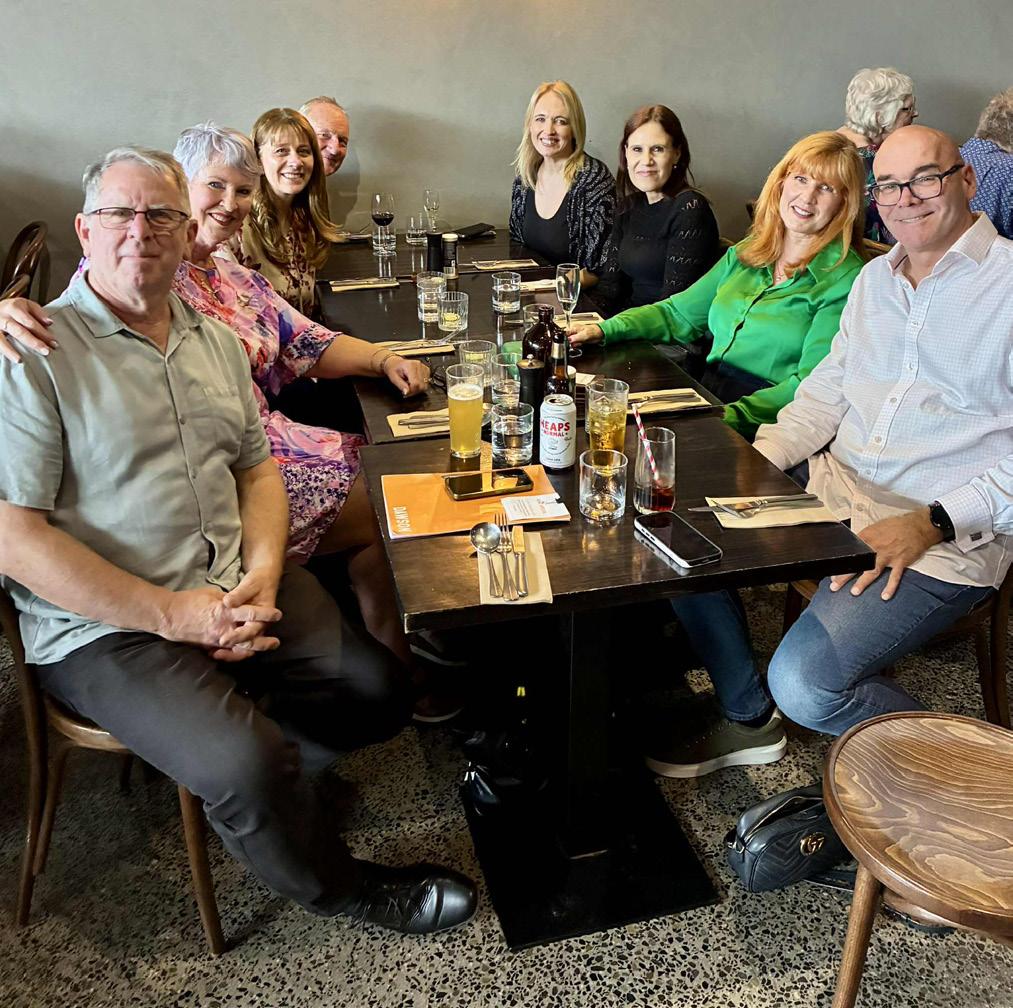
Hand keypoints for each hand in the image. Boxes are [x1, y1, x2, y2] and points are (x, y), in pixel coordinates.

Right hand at [0, 298, 56, 363]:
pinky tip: (13, 359)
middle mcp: (3, 316)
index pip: (30, 322)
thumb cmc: (15, 309)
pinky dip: (5, 352)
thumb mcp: (27, 305)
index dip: (43, 333)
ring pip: (2, 339)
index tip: (54, 342)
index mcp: (14, 307)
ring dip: (11, 350)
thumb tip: (49, 323)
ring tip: (20, 360)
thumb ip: (38, 313)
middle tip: (46, 351)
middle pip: (19, 331)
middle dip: (33, 342)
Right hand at [160, 583, 281, 660]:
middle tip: (276, 642)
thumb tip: (238, 603)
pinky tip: (244, 654)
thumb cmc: (189, 600)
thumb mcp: (212, 594)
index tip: (278, 614)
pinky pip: (226, 653)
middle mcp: (223, 628)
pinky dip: (236, 655)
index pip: (250, 613)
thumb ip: (228, 600)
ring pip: (239, 649)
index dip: (265, 614)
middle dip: (264, 641)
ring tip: (263, 650)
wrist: (168, 615)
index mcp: (225, 612)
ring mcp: (216, 639)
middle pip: (249, 638)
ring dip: (253, 650)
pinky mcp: (209, 646)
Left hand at [211, 566, 283, 659]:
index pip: (252, 631)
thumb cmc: (258, 581)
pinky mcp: (244, 628)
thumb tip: (227, 602)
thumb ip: (240, 594)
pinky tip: (213, 649)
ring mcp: (252, 628)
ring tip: (213, 654)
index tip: (223, 640)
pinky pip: (238, 642)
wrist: (264, 579)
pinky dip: (228, 648)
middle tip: (217, 652)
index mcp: (265, 617)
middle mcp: (260, 626)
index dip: (238, 636)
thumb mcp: (250, 584)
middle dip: (233, 651)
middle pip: (249, 644)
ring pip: (243, 647)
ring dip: (230, 653)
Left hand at [384, 355, 429, 395]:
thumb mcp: (394, 378)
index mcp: (410, 366)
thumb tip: (407, 392)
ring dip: (418, 388)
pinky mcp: (427, 370)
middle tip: (407, 390)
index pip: (416, 383)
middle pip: (422, 385)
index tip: (406, 392)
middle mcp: (419, 365)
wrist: (396, 363)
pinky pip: (426, 383)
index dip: (411, 391)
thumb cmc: (394, 369)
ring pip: (425, 385)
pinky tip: (414, 382)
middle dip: (414, 390)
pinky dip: (421, 385)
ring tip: (410, 385)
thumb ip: (401, 385)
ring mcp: (424, 367)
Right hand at [568, 323, 602, 346]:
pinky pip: (576, 344)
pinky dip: (578, 345)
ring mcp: (577, 336)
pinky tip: (581, 343)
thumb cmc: (593, 331)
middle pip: (567, 339)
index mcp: (574, 328)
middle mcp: (574, 332)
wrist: (600, 334)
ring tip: (580, 342)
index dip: (565, 339)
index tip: (567, 342)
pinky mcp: (579, 340)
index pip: (565, 333)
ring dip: (575, 344)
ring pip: (572, 342)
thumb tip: (569, 340)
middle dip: (571, 342)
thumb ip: (575, 338)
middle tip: (576, 342)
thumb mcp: (583, 335)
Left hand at [830, 508, 942, 600]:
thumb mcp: (875, 527)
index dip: (841, 564)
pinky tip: (885, 596)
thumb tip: (852, 547)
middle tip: (834, 585)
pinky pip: (895, 577)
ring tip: (854, 592)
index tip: (832, 573)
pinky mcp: (901, 562)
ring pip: (873, 571)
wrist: (917, 526)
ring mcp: (888, 556)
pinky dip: (890, 587)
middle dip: (845, 575)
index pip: (851, 553)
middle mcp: (876, 547)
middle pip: (858, 563)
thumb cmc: (895, 526)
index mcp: (867, 538)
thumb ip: (863, 538)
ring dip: (863, 582)